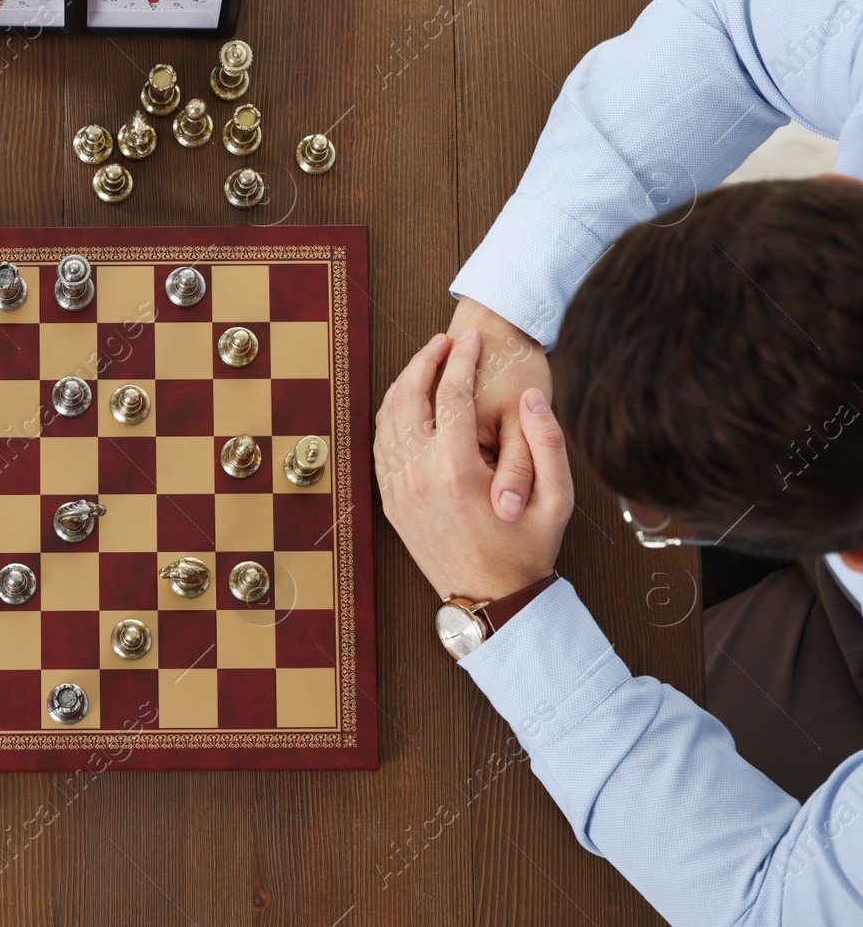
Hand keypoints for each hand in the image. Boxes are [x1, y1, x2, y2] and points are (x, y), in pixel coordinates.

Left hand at [375, 328, 573, 601]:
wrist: (492, 601)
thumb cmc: (529, 550)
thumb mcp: (558, 501)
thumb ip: (549, 443)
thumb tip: (533, 397)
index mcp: (457, 472)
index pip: (451, 395)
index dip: (461, 359)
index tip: (471, 336)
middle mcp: (419, 478)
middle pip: (408, 399)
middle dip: (424, 362)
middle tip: (443, 340)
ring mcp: (399, 491)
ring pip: (387, 420)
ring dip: (403, 385)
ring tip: (426, 363)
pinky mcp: (392, 502)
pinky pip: (381, 447)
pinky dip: (390, 416)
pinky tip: (408, 402)